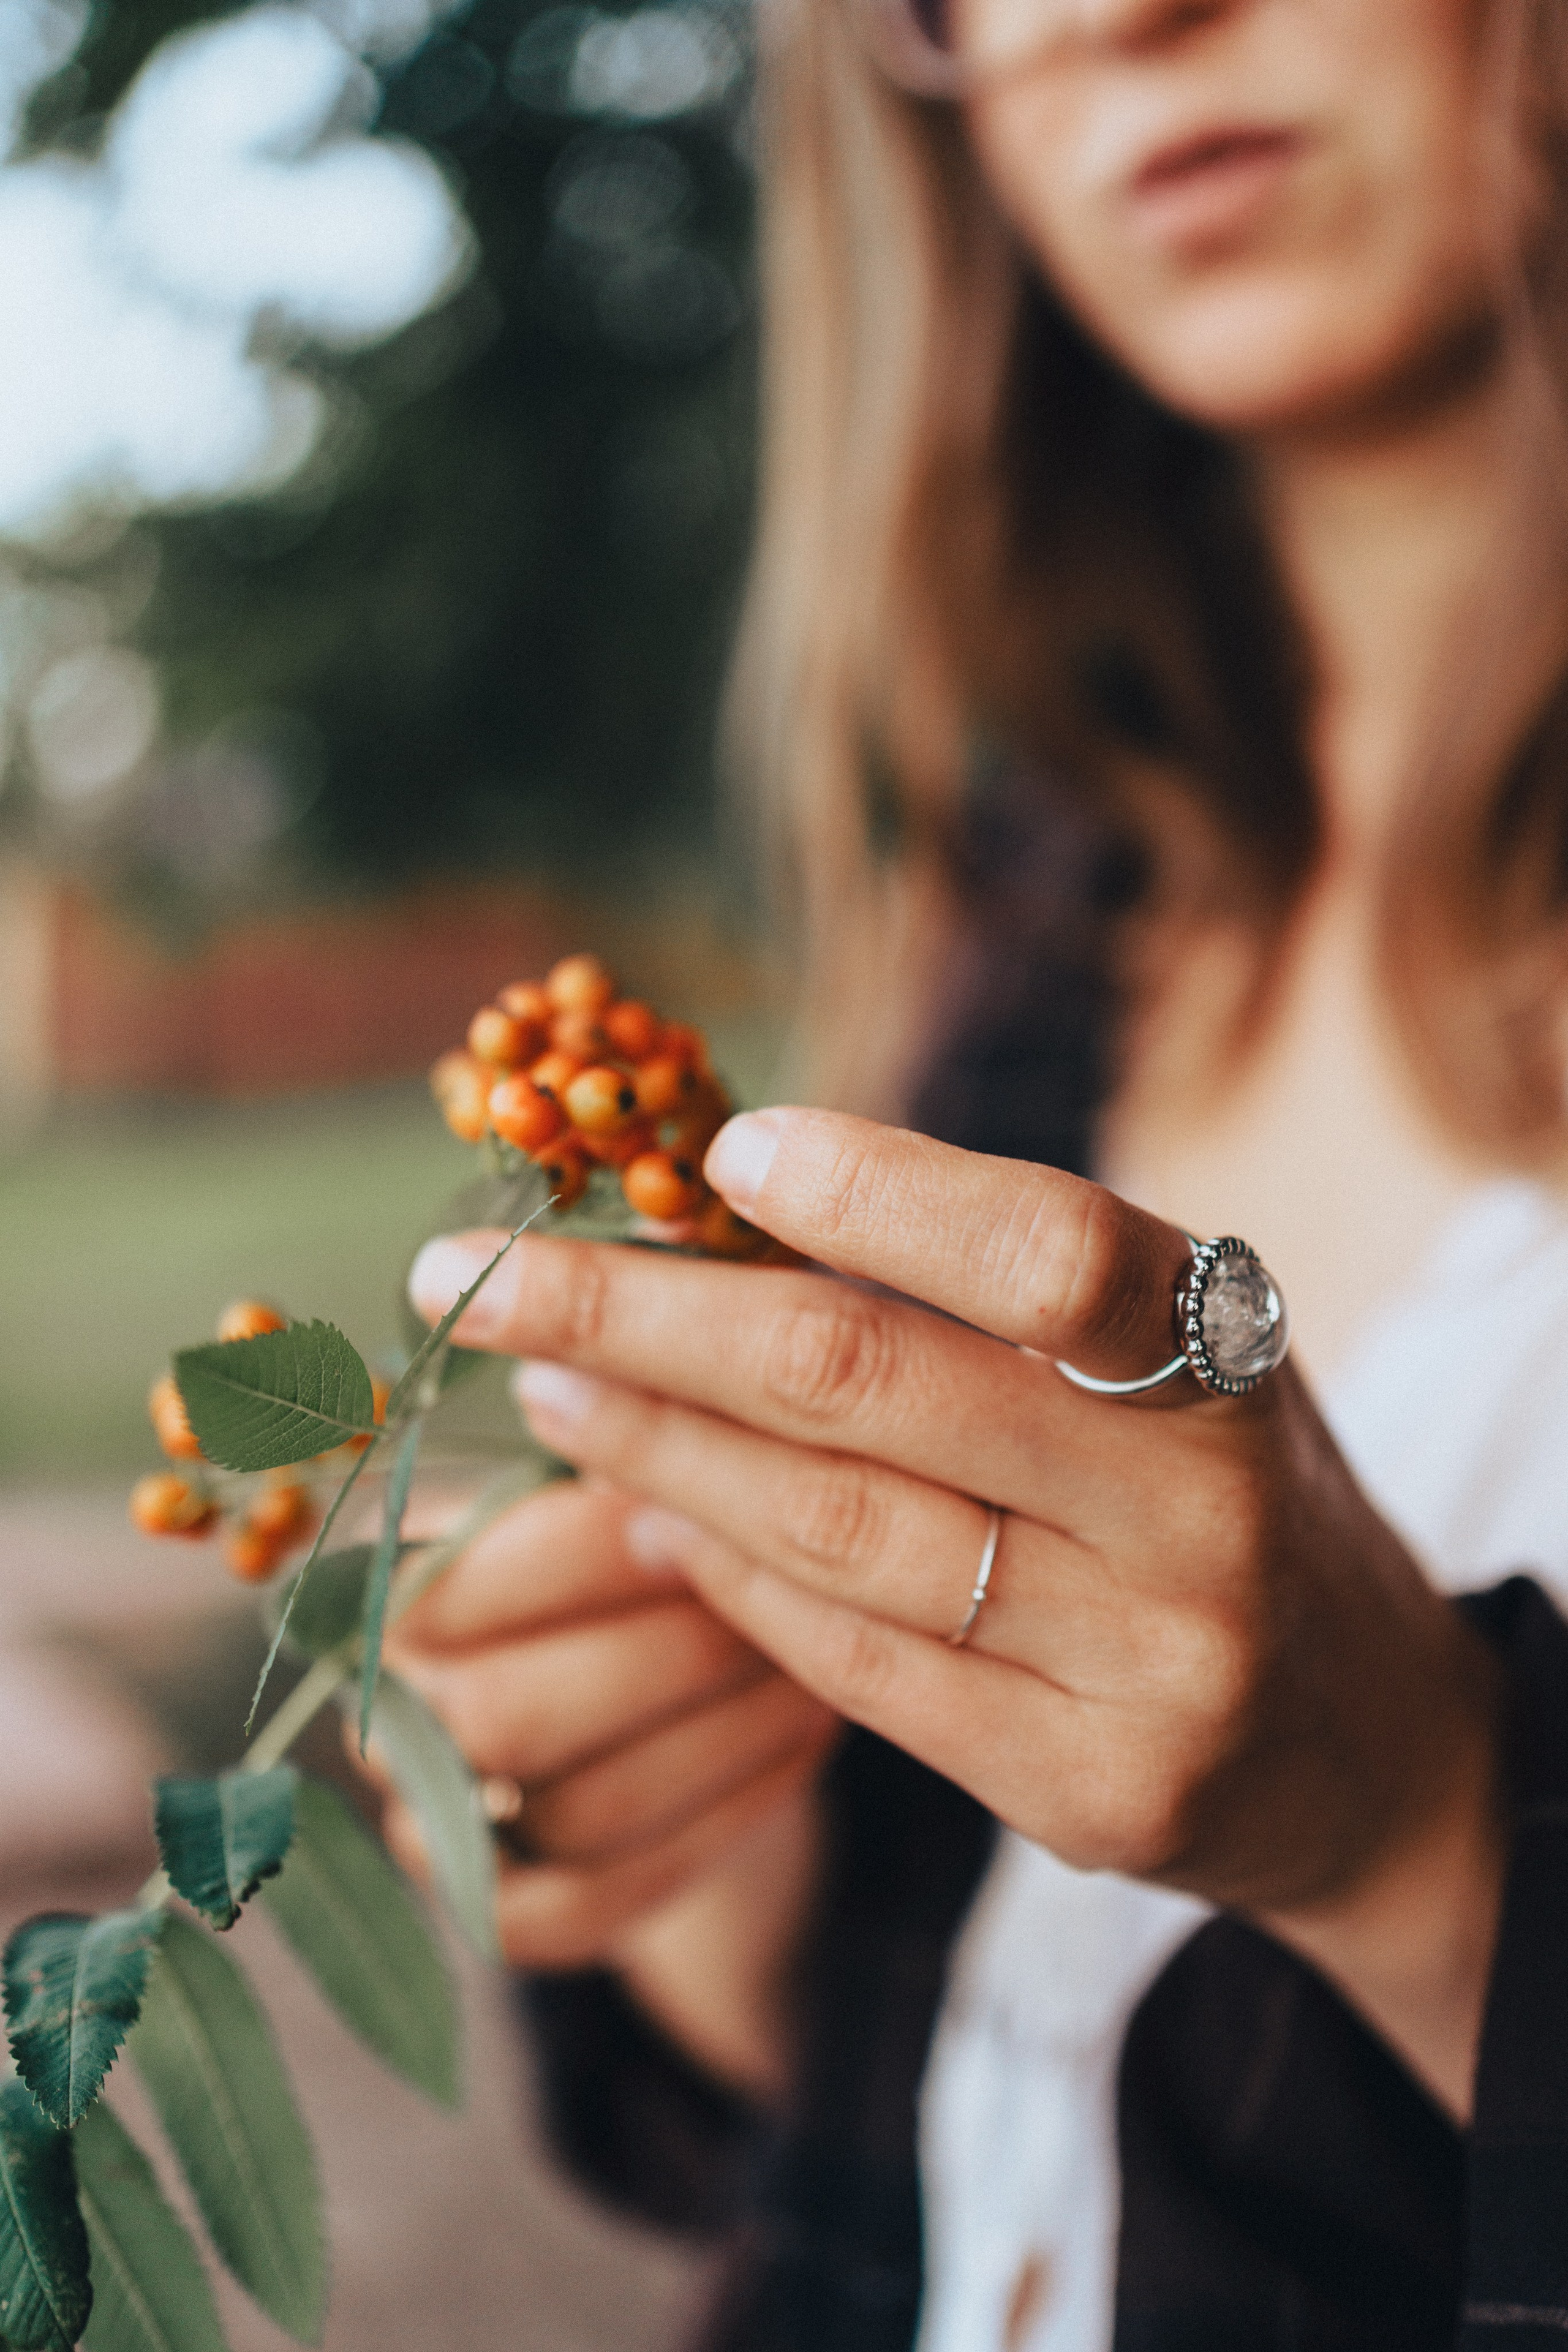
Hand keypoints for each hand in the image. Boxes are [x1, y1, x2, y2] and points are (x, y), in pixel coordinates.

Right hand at [364, 1473, 836, 2091]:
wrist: (687, 1674)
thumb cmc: (655, 1538)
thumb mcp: (631, 1477)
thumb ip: (625, 1452)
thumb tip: (650, 1397)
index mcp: (384, 1585)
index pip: (453, 1586)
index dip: (583, 1555)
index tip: (702, 1508)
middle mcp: (387, 1715)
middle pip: (501, 1717)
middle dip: (663, 1657)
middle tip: (782, 1602)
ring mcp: (435, 1829)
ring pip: (568, 1811)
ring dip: (719, 1737)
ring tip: (817, 1666)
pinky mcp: (507, 1915)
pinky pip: (596, 1905)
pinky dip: (714, 1826)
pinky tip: (799, 1747)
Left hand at [409, 1109, 1504, 2116]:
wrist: (1363, 1737)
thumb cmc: (1215, 1492)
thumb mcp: (1164, 1362)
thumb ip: (992, 1298)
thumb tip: (720, 1218)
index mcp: (1228, 1352)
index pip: (1042, 1249)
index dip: (871, 1191)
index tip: (714, 1155)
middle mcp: (1204, 1509)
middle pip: (873, 1387)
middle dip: (640, 1321)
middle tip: (483, 1279)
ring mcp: (1154, 1666)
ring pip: (836, 1536)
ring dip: (653, 1451)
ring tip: (546, 1388)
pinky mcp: (1098, 1794)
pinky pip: (859, 1671)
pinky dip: (730, 1584)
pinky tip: (647, 1520)